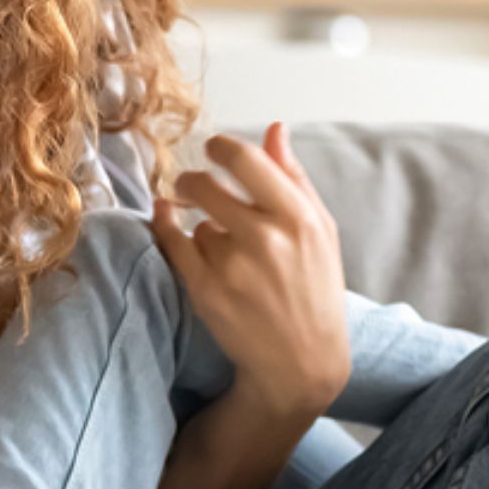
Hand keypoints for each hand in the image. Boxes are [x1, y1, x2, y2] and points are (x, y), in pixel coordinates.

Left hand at [152, 121, 349, 415]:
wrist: (302, 360)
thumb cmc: (313, 288)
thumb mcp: (320, 231)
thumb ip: (293, 177)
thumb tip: (275, 128)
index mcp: (299, 218)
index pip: (245, 159)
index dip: (220, 147)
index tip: (212, 148)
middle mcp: (266, 239)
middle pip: (204, 184)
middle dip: (193, 182)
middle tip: (193, 187)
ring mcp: (232, 266)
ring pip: (194, 221)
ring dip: (199, 225)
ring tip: (221, 245)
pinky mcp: (205, 290)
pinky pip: (172, 243)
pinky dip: (168, 230)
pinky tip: (170, 223)